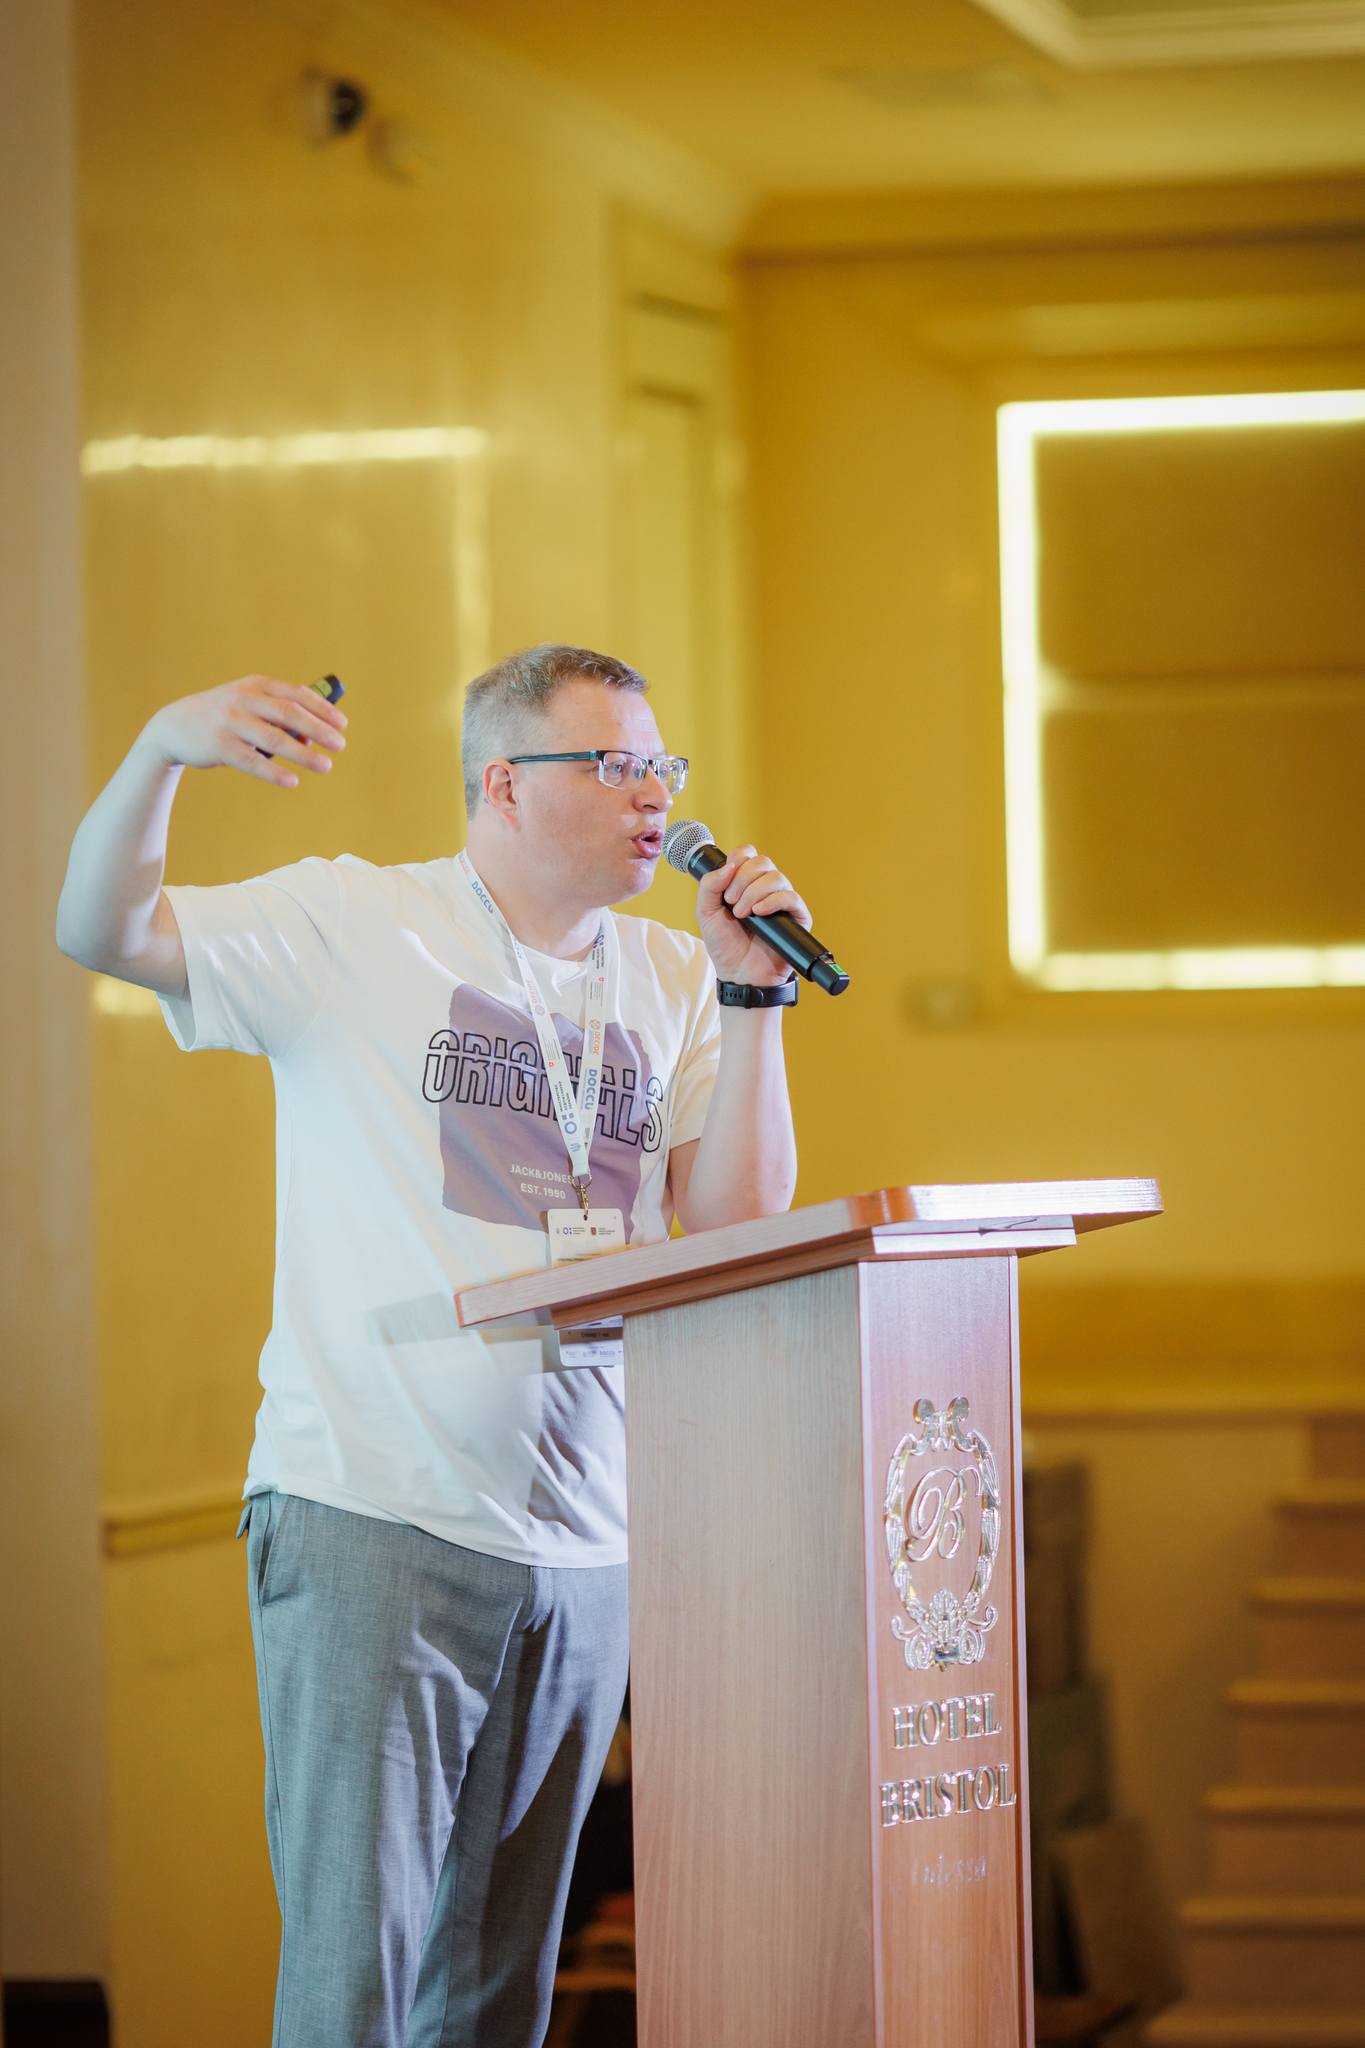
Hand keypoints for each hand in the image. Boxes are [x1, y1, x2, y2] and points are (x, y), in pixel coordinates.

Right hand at [141, 673, 346, 788]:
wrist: (174, 726)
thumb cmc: (223, 717)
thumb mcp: (248, 706)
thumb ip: (278, 719)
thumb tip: (310, 742)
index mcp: (255, 685)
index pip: (295, 693)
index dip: (321, 708)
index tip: (342, 724)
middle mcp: (244, 699)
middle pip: (289, 714)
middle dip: (319, 730)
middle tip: (341, 746)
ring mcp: (231, 721)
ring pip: (274, 738)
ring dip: (303, 754)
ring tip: (326, 766)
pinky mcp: (220, 745)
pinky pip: (252, 761)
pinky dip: (274, 772)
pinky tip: (292, 781)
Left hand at [696, 843, 811, 987]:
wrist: (738, 974)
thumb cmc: (725, 946)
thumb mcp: (706, 912)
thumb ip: (710, 885)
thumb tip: (729, 865)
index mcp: (746, 883)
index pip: (749, 854)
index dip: (738, 858)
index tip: (727, 877)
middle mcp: (766, 889)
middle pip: (763, 862)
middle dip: (743, 879)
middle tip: (731, 902)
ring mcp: (782, 902)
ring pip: (776, 877)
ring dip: (754, 892)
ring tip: (743, 914)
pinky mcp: (797, 918)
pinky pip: (791, 897)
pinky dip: (773, 901)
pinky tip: (759, 913)